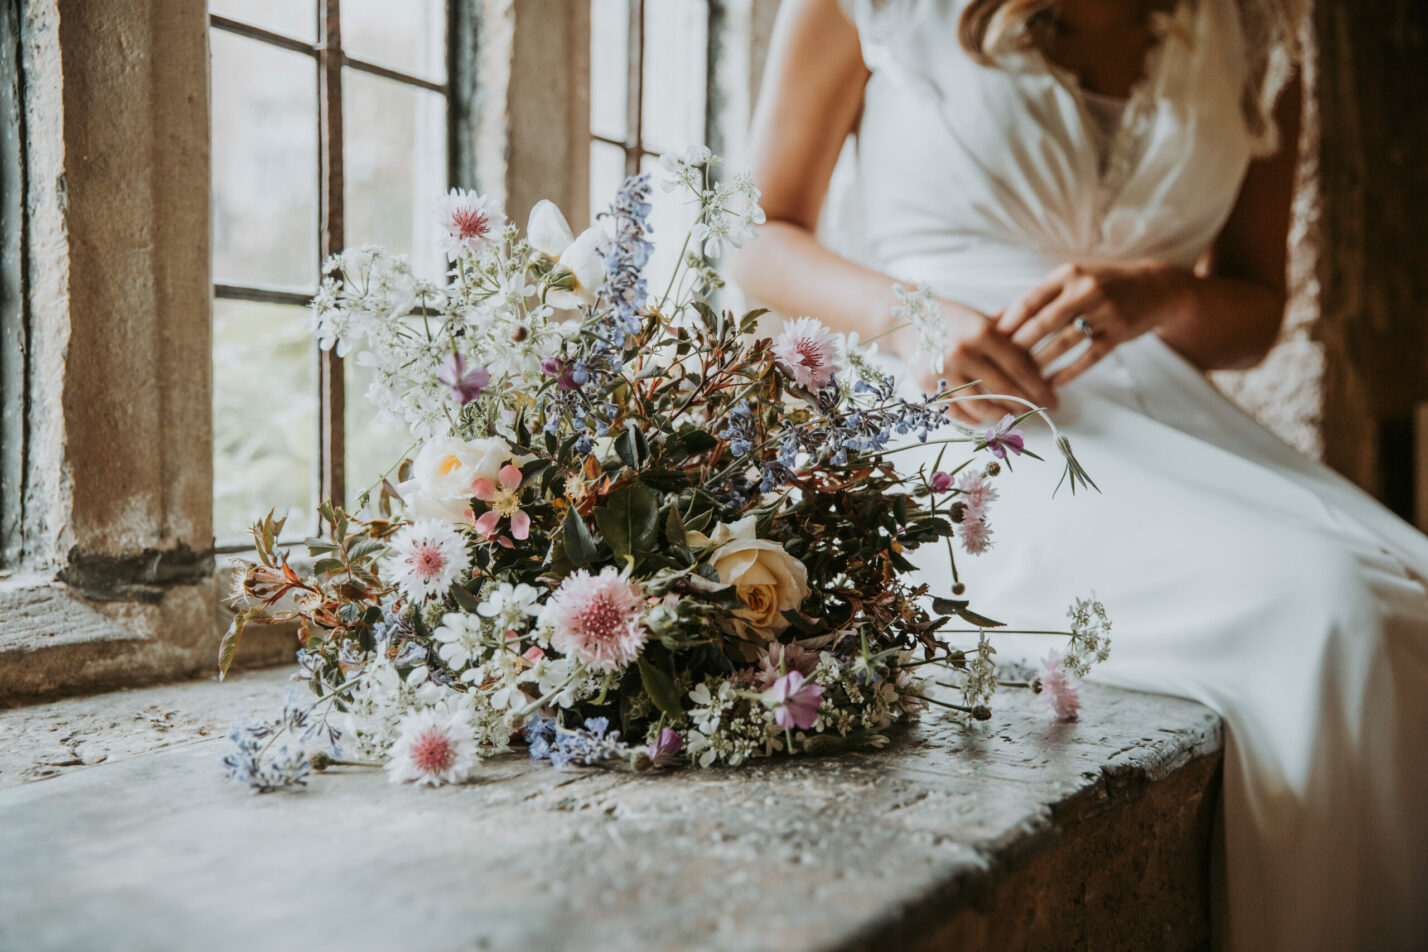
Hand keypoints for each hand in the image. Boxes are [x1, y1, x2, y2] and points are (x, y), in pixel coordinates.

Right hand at [897, 301, 1057, 425]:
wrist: (909, 320)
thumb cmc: (955, 320)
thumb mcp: (984, 320)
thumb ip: (1012, 339)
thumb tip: (1045, 366)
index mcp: (982, 332)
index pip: (1019, 367)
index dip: (1038, 388)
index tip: (1052, 401)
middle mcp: (963, 352)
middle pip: (1003, 389)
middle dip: (1025, 405)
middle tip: (1038, 413)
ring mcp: (944, 371)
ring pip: (981, 406)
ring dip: (1002, 416)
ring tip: (1015, 418)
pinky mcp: (927, 386)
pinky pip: (957, 412)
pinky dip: (975, 419)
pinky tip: (988, 419)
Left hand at [996, 261, 1190, 386]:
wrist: (1156, 287)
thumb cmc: (1102, 284)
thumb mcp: (1070, 281)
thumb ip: (1036, 298)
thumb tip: (994, 318)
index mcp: (1068, 274)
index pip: (1029, 301)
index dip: (1007, 324)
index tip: (990, 342)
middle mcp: (1086, 289)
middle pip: (1042, 324)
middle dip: (1018, 347)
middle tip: (999, 365)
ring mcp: (1105, 312)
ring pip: (1063, 343)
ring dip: (1040, 363)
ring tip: (1021, 379)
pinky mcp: (1120, 333)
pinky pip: (1089, 357)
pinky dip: (1068, 372)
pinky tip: (1052, 383)